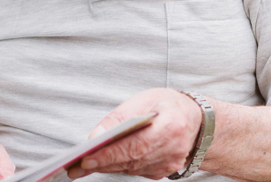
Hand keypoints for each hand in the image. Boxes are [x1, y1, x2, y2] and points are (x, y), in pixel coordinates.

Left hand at [67, 88, 202, 179]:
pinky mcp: (162, 171)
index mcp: (171, 127)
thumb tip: (96, 136)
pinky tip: (100, 164)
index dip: (110, 154)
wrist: (195, 121)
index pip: (135, 146)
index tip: (87, 158)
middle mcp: (172, 150)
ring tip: (79, 167)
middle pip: (130, 161)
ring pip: (130, 168)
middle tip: (74, 166)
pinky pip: (135, 170)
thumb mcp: (143, 100)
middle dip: (100, 163)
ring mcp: (169, 164)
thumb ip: (119, 117)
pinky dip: (117, 166)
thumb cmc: (167, 105)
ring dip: (105, 167)